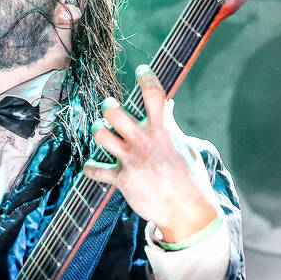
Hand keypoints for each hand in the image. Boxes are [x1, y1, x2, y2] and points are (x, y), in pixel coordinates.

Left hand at [83, 64, 218, 241]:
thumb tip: (168, 104)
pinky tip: (95, 167)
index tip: (141, 69)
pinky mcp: (122, 179)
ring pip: (100, 134)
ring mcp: (131, 159)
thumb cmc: (189, 176)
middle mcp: (143, 141)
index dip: (147, 76)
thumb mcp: (184, 146)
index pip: (154, 94)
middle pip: (114, 112)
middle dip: (108, 106)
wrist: (186, 210)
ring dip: (98, 130)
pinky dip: (91, 168)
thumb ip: (171, 124)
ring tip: (102, 132)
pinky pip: (95, 170)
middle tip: (111, 109)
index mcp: (162, 130)